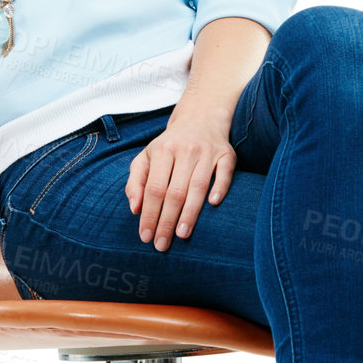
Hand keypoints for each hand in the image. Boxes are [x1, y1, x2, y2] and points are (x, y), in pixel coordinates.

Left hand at [126, 109, 236, 249]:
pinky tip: (214, 205)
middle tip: (162, 244)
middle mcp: (185, 150)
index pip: (153, 188)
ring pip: (198, 186)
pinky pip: (225, 172)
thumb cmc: (169, 146)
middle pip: (175, 191)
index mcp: (162, 150)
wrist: (200, 118)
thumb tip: (135, 208)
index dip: (149, 214)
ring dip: (190, 213)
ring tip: (182, 235)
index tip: (145, 237)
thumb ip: (135, 181)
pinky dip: (220, 187)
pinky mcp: (227, 154)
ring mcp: (207, 152)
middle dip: (167, 221)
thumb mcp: (146, 157)